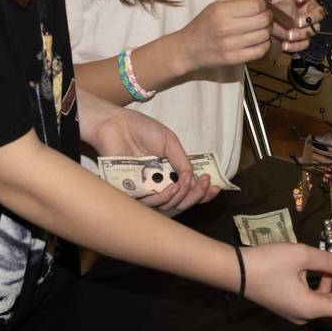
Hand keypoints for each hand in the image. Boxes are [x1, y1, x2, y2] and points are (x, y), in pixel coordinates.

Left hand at [77, 87, 218, 216]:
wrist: (116, 124)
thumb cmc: (141, 129)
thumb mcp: (169, 142)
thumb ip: (181, 160)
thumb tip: (192, 179)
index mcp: (169, 173)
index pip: (188, 189)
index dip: (202, 192)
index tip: (215, 187)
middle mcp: (158, 184)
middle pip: (180, 202)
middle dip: (196, 196)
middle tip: (204, 184)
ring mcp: (145, 188)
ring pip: (167, 206)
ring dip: (180, 198)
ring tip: (183, 185)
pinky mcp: (131, 191)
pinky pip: (149, 203)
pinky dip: (163, 198)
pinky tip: (171, 188)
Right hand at [177, 0, 271, 72]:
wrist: (188, 49)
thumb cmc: (203, 25)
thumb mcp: (215, 5)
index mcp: (221, 11)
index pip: (257, 5)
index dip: (263, 4)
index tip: (259, 6)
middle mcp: (226, 28)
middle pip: (264, 20)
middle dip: (267, 17)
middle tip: (262, 17)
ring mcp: (231, 45)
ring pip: (265, 35)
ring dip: (266, 31)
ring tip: (258, 29)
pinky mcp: (234, 59)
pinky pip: (261, 50)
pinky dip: (263, 44)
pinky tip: (256, 41)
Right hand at [243, 242, 331, 323]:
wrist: (234, 271)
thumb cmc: (267, 263)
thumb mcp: (301, 255)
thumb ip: (329, 262)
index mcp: (311, 308)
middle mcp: (306, 315)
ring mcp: (297, 312)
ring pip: (328, 301)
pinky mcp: (289, 304)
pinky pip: (315, 298)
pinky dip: (325, 285)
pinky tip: (326, 269)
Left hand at [255, 0, 322, 52]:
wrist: (272, 18)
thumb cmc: (275, 2)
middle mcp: (307, 8)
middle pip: (318, 12)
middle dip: (310, 17)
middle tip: (299, 21)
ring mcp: (307, 23)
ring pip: (313, 29)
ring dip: (302, 33)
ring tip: (290, 35)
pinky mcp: (303, 36)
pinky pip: (305, 42)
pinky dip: (296, 45)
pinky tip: (286, 44)